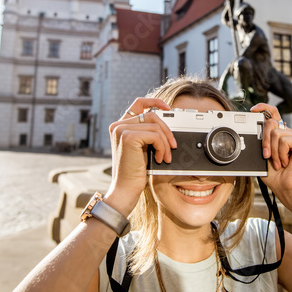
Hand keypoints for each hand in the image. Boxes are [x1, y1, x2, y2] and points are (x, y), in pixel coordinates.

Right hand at [106, 97, 176, 215]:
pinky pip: (155, 135)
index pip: (139, 103)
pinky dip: (162, 147)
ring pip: (155, 125)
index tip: (168, 108)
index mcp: (120, 126)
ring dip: (166, 142)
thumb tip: (166, 124)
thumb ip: (148, 134)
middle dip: (167, 130)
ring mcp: (121, 130)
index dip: (155, 102)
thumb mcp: (143, 149)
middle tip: (173, 146)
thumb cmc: (134, 173)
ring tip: (165, 156)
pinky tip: (159, 158)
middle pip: (152, 115)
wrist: (125, 190)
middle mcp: (118, 125)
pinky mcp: (127, 137)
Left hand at [251, 104, 291, 207]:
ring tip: (278, 163)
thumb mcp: (262, 156)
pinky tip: (286, 162)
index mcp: (280, 135)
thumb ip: (260, 142)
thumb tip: (253, 131)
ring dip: (273, 151)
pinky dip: (281, 154)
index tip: (253, 110)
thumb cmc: (275, 176)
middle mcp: (289, 133)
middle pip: (271, 122)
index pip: (273, 114)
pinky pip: (284, 140)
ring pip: (276, 132)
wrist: (287, 188)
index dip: (263, 108)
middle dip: (264, 141)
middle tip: (266, 156)